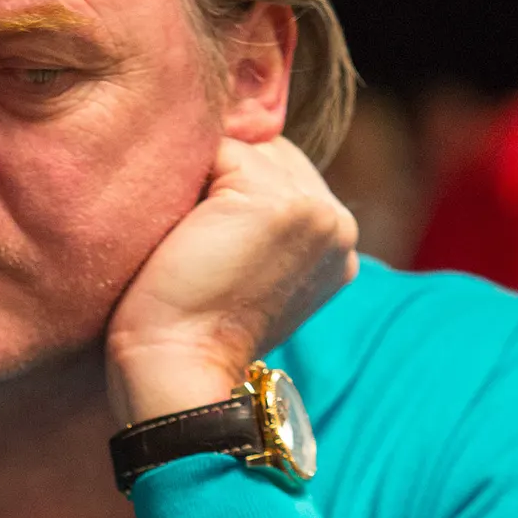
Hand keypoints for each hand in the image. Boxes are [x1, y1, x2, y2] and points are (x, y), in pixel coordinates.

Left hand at [106, 136, 357, 424]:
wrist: (179, 366)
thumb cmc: (192, 324)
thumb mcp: (249, 267)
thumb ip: (259, 216)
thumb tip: (227, 155)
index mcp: (338, 239)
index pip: (281, 170)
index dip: (232, 192)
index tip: (209, 246)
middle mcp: (337, 221)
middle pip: (266, 152)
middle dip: (223, 180)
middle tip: (198, 247)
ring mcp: (313, 208)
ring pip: (243, 150)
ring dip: (205, 180)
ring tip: (192, 242)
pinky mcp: (276, 201)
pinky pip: (219, 150)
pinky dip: (189, 180)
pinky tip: (184, 234)